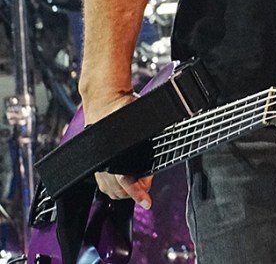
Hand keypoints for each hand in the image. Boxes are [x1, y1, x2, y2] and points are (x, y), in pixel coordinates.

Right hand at [84, 90, 152, 208]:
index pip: (126, 181)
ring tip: (138, 180)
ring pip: (109, 190)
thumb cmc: (123, 108)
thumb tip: (156, 159)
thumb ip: (148, 142)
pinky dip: (113, 184)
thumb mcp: (142, 124)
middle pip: (118, 191)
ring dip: (123, 189)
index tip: (147, 202)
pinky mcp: (93, 163)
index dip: (138, 194)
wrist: (105, 98)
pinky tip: (123, 178)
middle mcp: (101, 163)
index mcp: (114, 154)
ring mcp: (95, 164)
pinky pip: (101, 183)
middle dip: (134, 191)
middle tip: (147, 181)